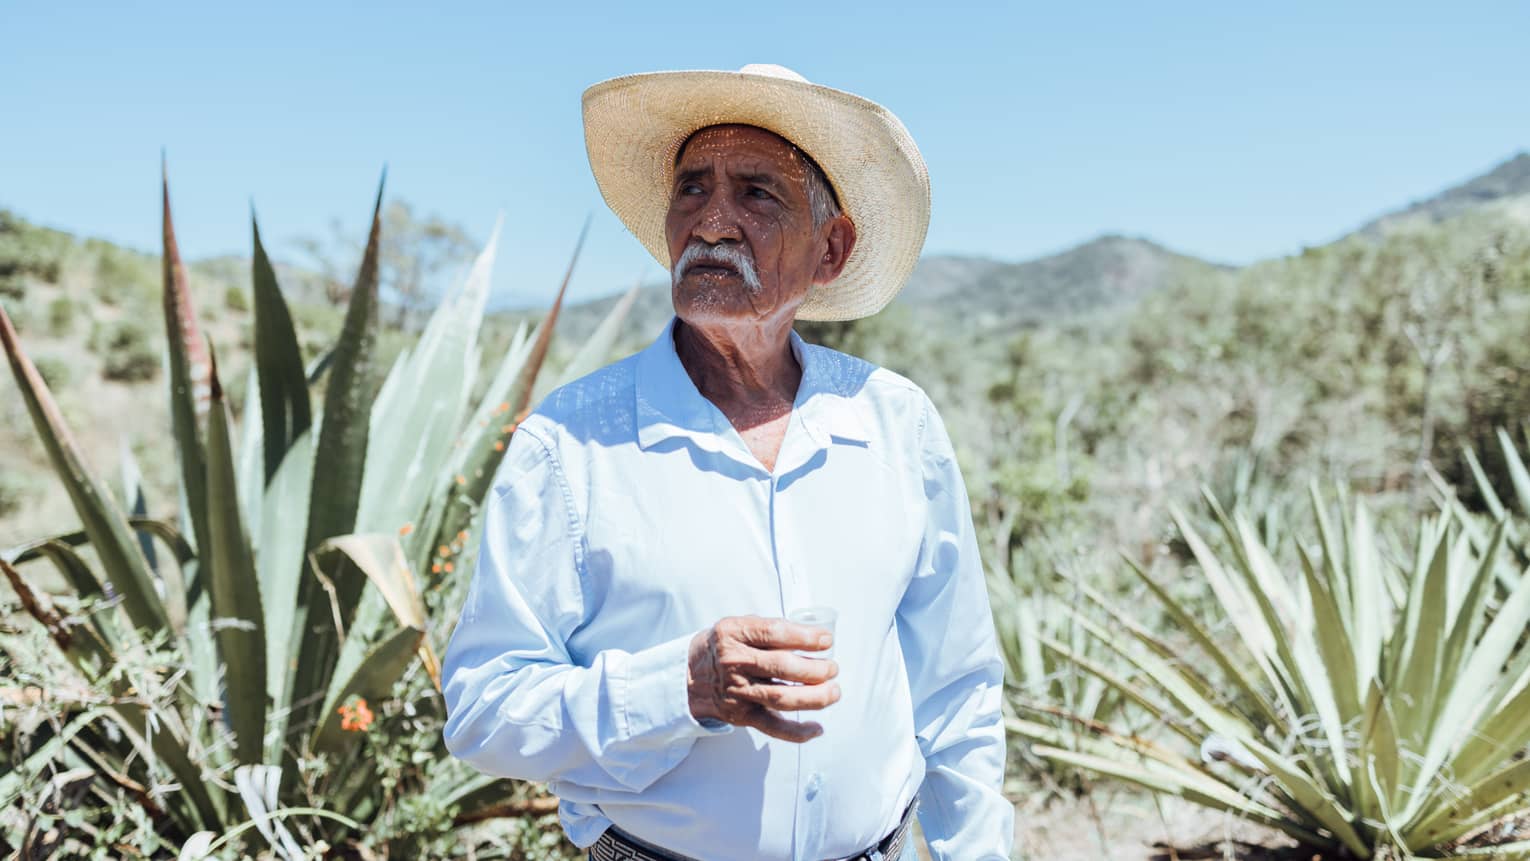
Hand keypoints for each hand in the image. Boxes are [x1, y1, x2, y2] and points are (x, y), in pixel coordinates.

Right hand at [687, 615, 839, 741]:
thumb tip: (811, 636)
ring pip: (781, 698)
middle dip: (815, 669)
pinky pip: (772, 727)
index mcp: (733, 634)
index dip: (805, 637)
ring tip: (834, 692)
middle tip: (833, 668)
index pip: (774, 633)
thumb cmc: (721, 648)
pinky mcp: (742, 715)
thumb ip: (767, 629)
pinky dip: (797, 731)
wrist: (688, 678)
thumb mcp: (736, 626)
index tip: (826, 640)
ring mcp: (738, 691)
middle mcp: (734, 662)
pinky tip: (817, 728)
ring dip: (814, 697)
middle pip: (782, 667)